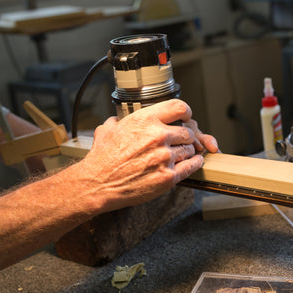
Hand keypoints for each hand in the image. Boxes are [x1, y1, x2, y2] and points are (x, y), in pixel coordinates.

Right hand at [77, 99, 217, 212]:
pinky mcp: (168, 176)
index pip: (178, 108)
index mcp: (145, 120)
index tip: (186, 117)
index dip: (185, 112)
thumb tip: (117, 120)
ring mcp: (165, 157)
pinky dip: (194, 163)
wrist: (98, 184)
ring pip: (189, 149)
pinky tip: (192, 162)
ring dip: (186, 151)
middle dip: (184, 137)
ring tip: (179, 154)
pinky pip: (191, 166)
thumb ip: (117, 121)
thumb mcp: (107, 130)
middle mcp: (158, 136)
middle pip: (187, 132)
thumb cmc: (102, 159)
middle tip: (180, 141)